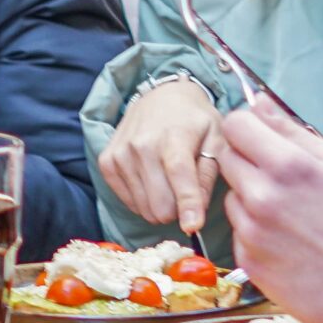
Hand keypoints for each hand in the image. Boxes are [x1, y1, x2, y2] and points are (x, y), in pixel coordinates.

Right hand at [97, 77, 223, 231]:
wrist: (160, 96)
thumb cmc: (194, 121)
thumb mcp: (216, 139)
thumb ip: (209, 175)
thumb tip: (197, 213)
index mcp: (174, 136)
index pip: (179, 174)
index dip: (187, 204)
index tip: (193, 227)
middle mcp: (142, 145)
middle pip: (160, 203)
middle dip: (177, 208)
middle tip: (184, 191)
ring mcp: (120, 154)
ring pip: (145, 208)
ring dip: (160, 203)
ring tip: (167, 179)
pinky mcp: (107, 162)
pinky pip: (128, 202)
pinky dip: (142, 199)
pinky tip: (151, 179)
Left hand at [216, 98, 322, 322]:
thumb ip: (294, 132)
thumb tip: (261, 103)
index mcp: (287, 167)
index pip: (236, 125)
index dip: (249, 127)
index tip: (261, 137)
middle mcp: (261, 197)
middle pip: (228, 157)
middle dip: (249, 159)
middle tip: (282, 177)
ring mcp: (251, 232)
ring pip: (232, 196)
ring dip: (252, 197)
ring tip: (291, 213)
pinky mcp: (248, 261)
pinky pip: (239, 232)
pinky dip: (256, 231)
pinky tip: (288, 239)